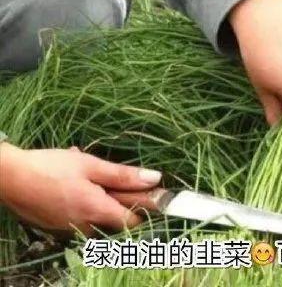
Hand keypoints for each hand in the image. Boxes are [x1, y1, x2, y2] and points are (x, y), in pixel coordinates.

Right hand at [0, 142, 161, 234]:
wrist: (10, 178)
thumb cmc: (52, 167)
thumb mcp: (90, 165)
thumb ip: (123, 175)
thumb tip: (155, 179)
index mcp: (97, 211)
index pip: (133, 221)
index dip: (146, 207)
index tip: (153, 191)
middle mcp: (86, 226)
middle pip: (116, 217)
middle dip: (121, 196)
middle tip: (112, 175)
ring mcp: (71, 228)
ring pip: (98, 213)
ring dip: (101, 194)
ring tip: (90, 174)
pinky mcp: (60, 225)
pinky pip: (82, 213)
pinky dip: (86, 198)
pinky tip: (76, 181)